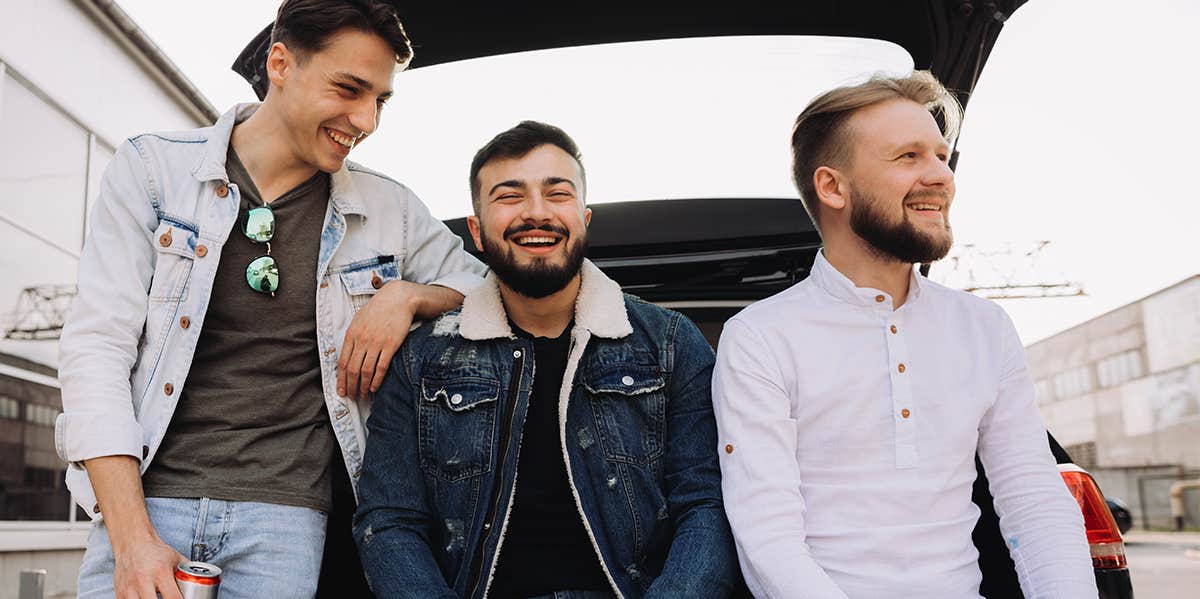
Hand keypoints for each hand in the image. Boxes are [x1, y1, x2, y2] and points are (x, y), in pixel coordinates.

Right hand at [112, 537, 185, 598]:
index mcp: (161, 572)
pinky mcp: (120, 593)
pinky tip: (147, 598)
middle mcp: (143, 581)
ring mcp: (129, 588)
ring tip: (158, 597)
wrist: (132, 543)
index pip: (173, 598)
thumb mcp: (177, 559)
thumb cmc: (156, 552)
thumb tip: (204, 582)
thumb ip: (188, 573)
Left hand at [338, 280, 417, 398]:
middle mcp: (362, 340)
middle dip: (351, 386)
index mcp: (352, 334)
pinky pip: (381, 367)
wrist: (398, 299)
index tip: (341, 390)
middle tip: (352, 396)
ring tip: (363, 395)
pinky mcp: (391, 345)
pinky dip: (376, 380)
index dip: (341, 379)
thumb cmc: (379, 308)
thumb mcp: (359, 319)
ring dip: (363, 386)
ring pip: (365, 371)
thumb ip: (352, 336)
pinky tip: (374, 387)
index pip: (342, 362)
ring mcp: (376, 343)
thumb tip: (347, 354)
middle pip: (353, 370)